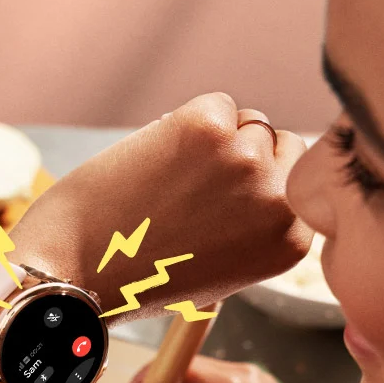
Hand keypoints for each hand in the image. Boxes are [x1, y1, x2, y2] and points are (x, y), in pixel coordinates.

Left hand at [8, 94, 312, 319]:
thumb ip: (257, 227)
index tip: (234, 194)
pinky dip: (187, 123)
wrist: (82, 274)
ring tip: (174, 181)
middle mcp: (279, 203)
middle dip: (248, 156)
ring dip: (216, 140)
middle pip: (281, 144)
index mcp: (290, 243)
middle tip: (200, 186)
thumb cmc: (143, 279)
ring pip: (247, 122)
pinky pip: (215, 104)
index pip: (301, 183)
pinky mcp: (207, 128)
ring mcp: (246, 161)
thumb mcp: (225, 269)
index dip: (266, 182)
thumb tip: (263, 174)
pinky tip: (159, 161)